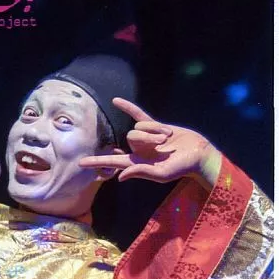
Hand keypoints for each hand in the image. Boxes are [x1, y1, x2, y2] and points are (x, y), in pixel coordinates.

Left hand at [79, 98, 221, 189]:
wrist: (198, 153)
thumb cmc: (181, 168)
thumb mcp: (161, 174)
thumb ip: (140, 172)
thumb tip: (120, 177)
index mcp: (136, 163)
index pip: (112, 161)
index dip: (96, 162)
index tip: (80, 163)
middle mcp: (137, 150)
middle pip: (130, 137)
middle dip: (148, 139)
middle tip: (164, 147)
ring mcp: (144, 137)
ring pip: (139, 127)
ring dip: (155, 131)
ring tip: (168, 140)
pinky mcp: (154, 126)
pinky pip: (138, 115)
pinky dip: (127, 107)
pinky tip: (115, 100)